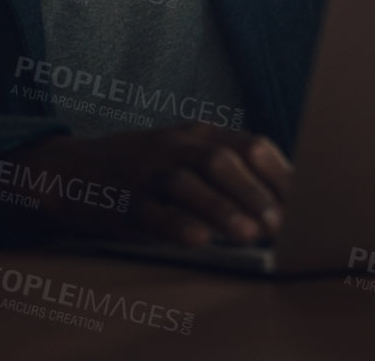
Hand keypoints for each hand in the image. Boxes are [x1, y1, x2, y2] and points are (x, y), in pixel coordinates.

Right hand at [9, 122, 291, 246]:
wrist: (70, 171)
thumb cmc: (143, 171)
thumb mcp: (185, 156)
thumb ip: (227, 173)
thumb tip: (282, 208)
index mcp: (199, 134)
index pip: (250, 145)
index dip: (279, 174)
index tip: (304, 204)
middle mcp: (176, 146)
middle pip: (222, 160)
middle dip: (255, 192)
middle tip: (280, 224)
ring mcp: (148, 171)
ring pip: (189, 184)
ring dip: (223, 209)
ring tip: (251, 235)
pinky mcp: (124, 199)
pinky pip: (153, 211)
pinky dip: (177, 225)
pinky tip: (198, 240)